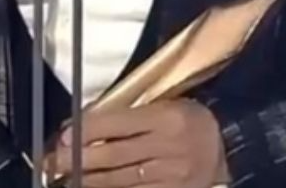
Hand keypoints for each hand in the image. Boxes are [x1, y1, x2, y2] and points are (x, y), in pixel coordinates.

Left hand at [49, 99, 229, 187]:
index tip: (64, 136)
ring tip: (67, 178)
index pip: (118, 123)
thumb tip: (87, 123)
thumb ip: (132, 115)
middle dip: (80, 160)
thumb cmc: (192, 121)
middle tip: (54, 163)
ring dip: (90, 180)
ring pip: (120, 181)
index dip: (87, 131)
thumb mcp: (168, 106)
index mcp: (168, 117)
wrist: (230, 148)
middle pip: (114, 156)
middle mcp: (168, 147)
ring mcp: (171, 175)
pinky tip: (95, 187)